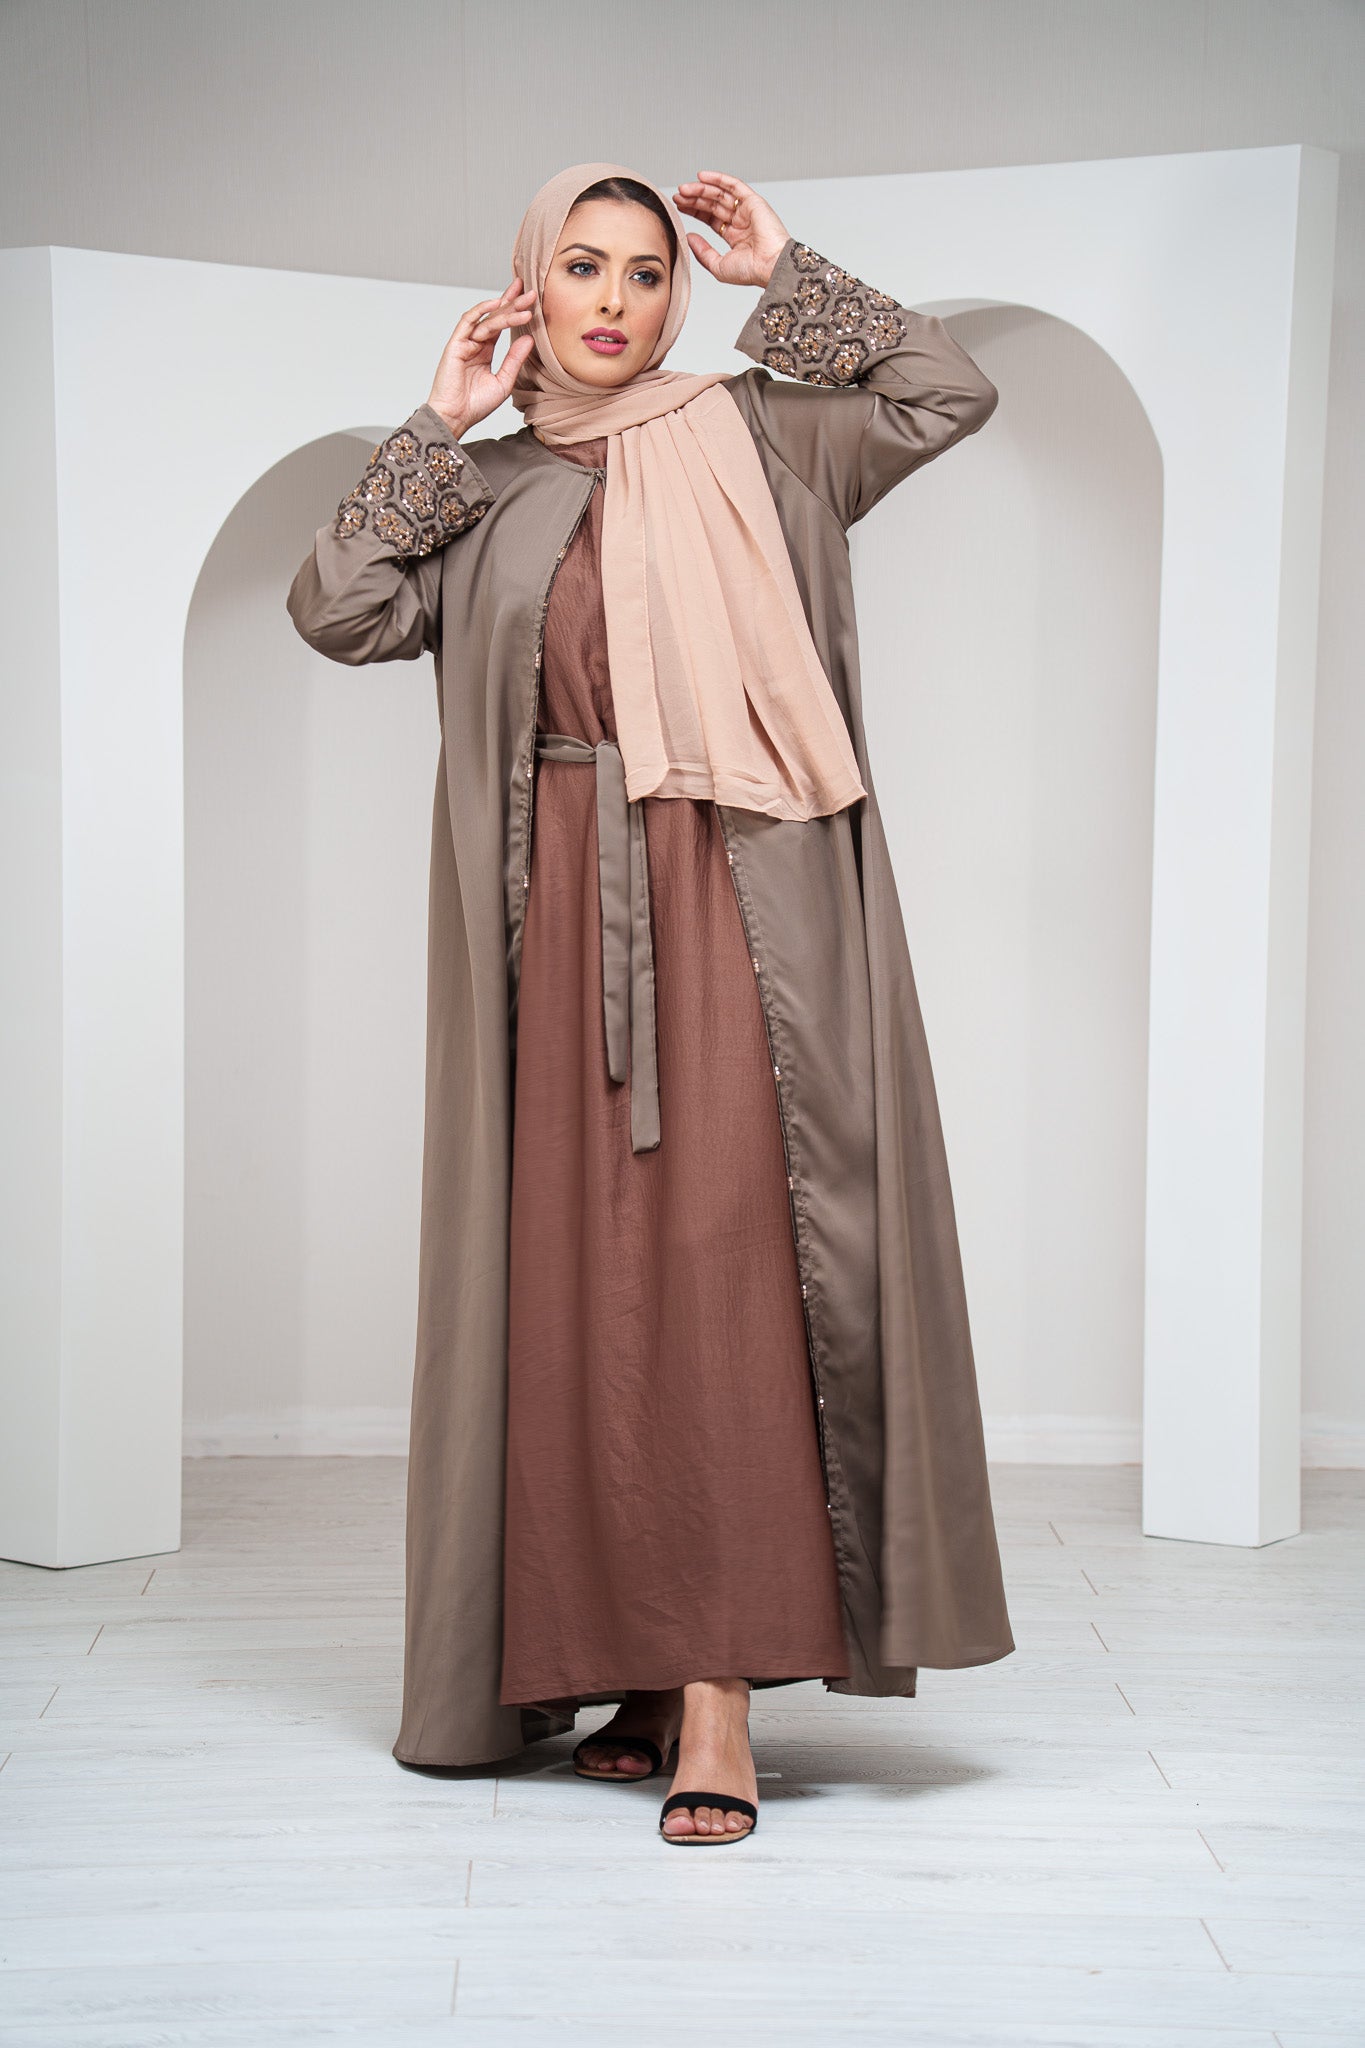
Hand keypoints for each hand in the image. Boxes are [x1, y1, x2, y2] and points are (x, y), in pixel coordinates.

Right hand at [427, 280, 536, 435]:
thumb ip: (514, 359)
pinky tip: (496, 302)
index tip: (529, 299)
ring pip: (487, 319)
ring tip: (524, 303)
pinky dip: (481, 310)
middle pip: (495, 317)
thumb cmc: (476, 405)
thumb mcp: (503, 381)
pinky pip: (468, 321)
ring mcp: (465, 342)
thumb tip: (529, 338)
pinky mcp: (456, 344)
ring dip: (506, 309)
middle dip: (513, 303)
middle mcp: (475, 343)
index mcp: (485, 351)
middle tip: (530, 294)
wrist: (456, 417)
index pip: (501, 325)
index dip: (514, 310)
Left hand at [672, 172, 788, 289]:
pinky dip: (718, 179)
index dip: (695, 211)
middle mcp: (741, 221)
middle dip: (694, 198)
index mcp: (735, 236)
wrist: (770, 266)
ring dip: (701, 189)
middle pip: (713, 204)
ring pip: (720, 193)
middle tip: (678, 196)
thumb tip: (689, 237)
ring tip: (684, 189)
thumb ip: (703, 252)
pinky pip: (733, 185)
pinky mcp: (753, 201)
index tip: (680, 207)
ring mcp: (747, 210)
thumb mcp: (718, 266)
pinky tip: (701, 177)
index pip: (711, 218)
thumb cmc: (751, 272)